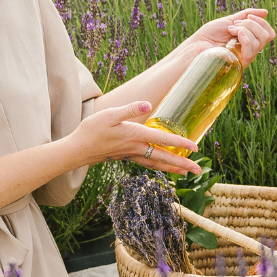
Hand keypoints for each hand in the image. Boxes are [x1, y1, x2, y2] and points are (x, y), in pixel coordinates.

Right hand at [67, 101, 201, 175]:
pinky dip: (159, 167)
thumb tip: (148, 105)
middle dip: (182, 163)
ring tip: (186, 172)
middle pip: (164, 157)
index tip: (195, 147)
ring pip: (157, 164)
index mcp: (135, 135)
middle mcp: (136, 148)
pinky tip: (162, 167)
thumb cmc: (92, 130)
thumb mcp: (110, 114)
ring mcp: (131, 155)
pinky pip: (148, 164)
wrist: (77, 149)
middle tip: (198, 169)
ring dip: (173, 168)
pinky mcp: (126, 157)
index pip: (163, 140)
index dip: (180, 143)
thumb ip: (130, 109)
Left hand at [190, 9, 275, 65]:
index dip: (261, 22)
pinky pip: (251, 51)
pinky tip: (235, 36)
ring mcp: (245, 57)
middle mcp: (250, 50)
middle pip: (267, 36)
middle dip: (253, 24)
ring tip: (230, 30)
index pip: (268, 33)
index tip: (247, 17)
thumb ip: (246, 15)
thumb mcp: (229, 20)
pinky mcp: (239, 63)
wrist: (196, 45)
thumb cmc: (209, 34)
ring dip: (245, 30)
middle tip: (235, 25)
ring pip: (259, 42)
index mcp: (249, 40)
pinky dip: (245, 39)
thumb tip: (265, 12)